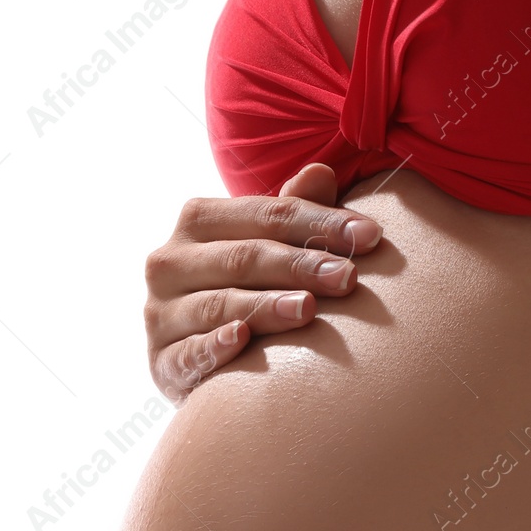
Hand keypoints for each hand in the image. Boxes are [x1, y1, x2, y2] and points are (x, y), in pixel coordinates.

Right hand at [144, 163, 380, 402]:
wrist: (198, 352)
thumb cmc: (247, 287)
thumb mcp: (269, 245)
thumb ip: (292, 212)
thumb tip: (321, 171)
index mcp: (198, 220)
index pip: (265, 215)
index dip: (319, 222)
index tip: (369, 236)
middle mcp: (170, 261)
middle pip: (243, 258)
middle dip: (300, 265)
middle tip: (348, 277)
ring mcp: (161, 312)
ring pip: (218, 304)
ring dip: (265, 306)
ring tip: (309, 309)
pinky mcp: (161, 360)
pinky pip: (187, 352)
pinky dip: (213, 345)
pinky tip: (242, 340)